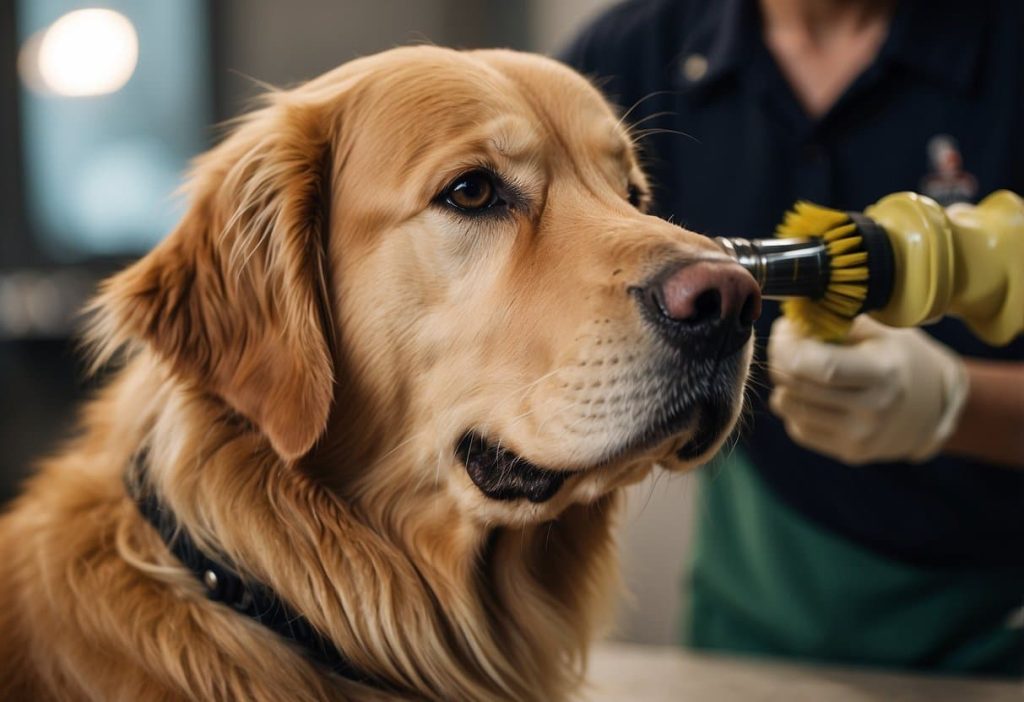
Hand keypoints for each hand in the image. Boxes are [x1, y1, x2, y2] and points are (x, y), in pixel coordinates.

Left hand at [767, 315, 968, 464]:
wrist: (934, 406)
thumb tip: (790, 324)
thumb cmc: (899, 358)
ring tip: (802, 370)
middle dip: (780, 360)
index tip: (784, 330)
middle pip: (796, 385)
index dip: (788, 347)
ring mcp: (861, 437)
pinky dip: (796, 408)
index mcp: (884, 373)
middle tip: (786, 345)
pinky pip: (796, 429)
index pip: (819, 366)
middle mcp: (874, 410)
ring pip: (788, 407)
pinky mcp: (850, 453)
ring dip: (784, 384)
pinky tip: (815, 395)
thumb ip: (836, 323)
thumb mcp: (881, 331)